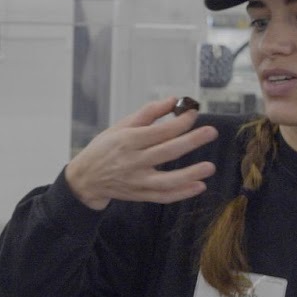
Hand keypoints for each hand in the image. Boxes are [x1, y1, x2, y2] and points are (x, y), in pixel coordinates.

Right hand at [64, 96, 218, 209]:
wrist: (86, 179)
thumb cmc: (104, 148)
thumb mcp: (120, 127)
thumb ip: (147, 114)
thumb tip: (172, 100)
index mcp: (127, 141)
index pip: (159, 131)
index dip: (179, 122)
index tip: (193, 113)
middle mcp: (132, 162)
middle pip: (166, 152)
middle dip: (191, 141)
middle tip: (211, 132)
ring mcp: (136, 181)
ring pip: (167, 180)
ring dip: (190, 174)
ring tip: (210, 167)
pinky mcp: (140, 195)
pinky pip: (163, 196)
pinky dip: (182, 193)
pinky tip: (199, 186)